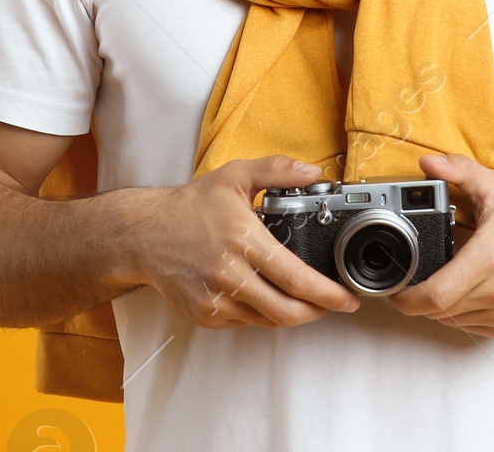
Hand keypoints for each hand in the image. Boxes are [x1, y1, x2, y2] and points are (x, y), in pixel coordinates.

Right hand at [130, 155, 361, 329]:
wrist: (145, 234)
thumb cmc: (192, 205)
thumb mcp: (235, 176)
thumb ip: (277, 170)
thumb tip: (313, 173)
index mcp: (242, 240)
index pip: (294, 277)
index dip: (326, 293)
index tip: (347, 298)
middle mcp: (229, 274)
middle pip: (286, 311)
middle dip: (318, 312)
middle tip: (334, 304)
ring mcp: (216, 300)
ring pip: (268, 321)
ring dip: (293, 315)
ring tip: (307, 300)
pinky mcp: (206, 316)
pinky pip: (246, 323)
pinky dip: (265, 314)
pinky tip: (271, 297)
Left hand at [388, 153, 493, 338]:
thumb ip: (458, 170)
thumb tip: (427, 164)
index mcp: (491, 258)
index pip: (437, 295)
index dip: (409, 298)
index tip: (396, 290)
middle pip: (441, 311)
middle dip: (419, 299)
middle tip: (411, 280)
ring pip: (454, 321)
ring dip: (440, 306)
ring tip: (440, 280)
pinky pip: (472, 328)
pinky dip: (460, 314)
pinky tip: (463, 291)